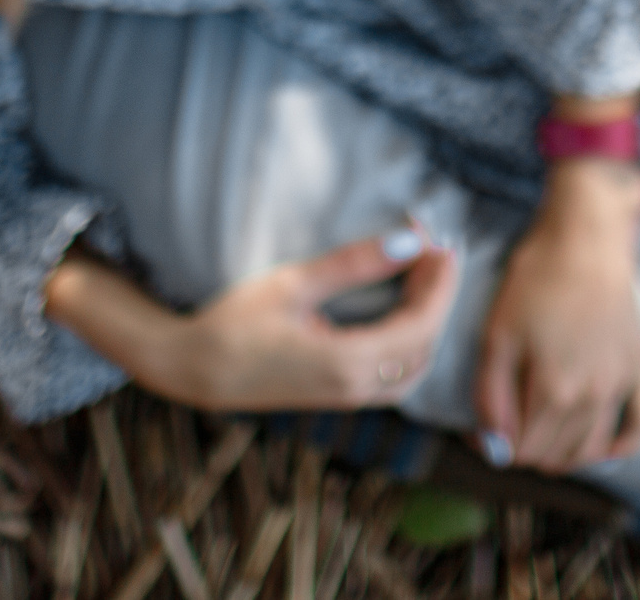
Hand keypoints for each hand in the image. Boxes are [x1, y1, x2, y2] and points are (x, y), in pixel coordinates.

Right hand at [45, 232, 458, 411]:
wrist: (196, 370)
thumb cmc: (235, 323)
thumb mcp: (293, 283)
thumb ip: (354, 265)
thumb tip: (409, 243)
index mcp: (346, 362)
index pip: (420, 323)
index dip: (440, 282)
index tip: (443, 241)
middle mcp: (356, 388)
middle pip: (425, 343)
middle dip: (439, 293)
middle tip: (436, 246)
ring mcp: (350, 398)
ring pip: (416, 364)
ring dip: (429, 319)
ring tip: (424, 271)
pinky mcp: (342, 396)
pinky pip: (398, 374)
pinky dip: (413, 340)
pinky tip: (406, 306)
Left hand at [475, 158, 639, 471]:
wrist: (587, 238)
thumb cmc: (536, 279)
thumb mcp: (498, 333)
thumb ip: (491, 396)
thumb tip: (491, 444)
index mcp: (554, 390)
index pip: (521, 450)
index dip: (494, 446)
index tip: (480, 432)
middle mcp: (593, 397)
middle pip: (554, 454)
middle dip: (524, 449)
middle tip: (507, 428)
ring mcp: (622, 384)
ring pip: (592, 449)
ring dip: (563, 454)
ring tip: (541, 437)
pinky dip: (623, 445)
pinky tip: (602, 448)